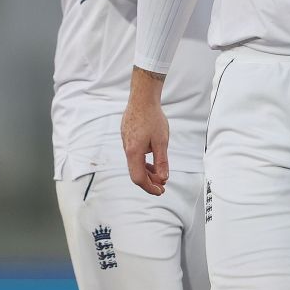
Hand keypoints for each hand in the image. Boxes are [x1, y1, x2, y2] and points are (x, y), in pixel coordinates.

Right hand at [122, 69, 170, 195]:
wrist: (142, 98)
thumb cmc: (152, 117)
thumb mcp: (161, 141)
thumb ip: (161, 161)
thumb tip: (163, 178)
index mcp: (134, 152)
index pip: (139, 178)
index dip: (149, 188)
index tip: (160, 191)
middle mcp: (127, 149)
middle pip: (136, 173)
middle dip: (149, 182)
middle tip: (162, 186)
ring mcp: (126, 143)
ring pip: (135, 164)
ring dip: (147, 172)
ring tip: (159, 175)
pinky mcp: (127, 138)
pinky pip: (134, 155)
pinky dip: (143, 162)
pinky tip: (152, 160)